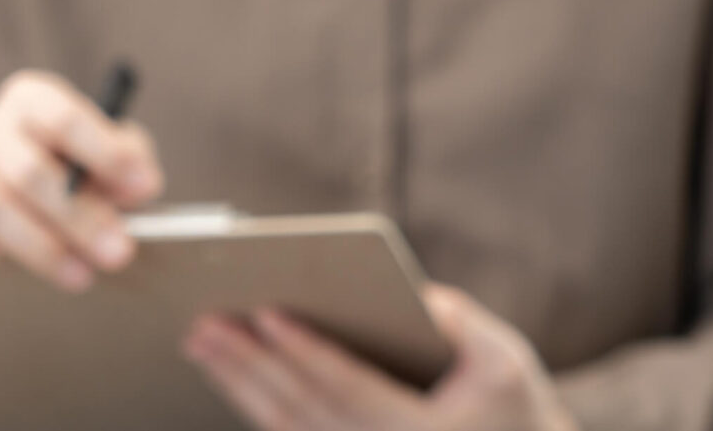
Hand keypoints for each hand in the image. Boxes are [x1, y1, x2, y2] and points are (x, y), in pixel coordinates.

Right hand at [0, 70, 162, 290]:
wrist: (49, 180)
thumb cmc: (87, 163)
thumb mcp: (120, 153)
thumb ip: (132, 161)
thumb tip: (139, 185)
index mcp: (32, 99)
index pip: (62, 118)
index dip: (104, 153)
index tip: (143, 187)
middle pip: (27, 170)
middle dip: (79, 217)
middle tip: (119, 251)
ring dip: (38, 245)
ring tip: (81, 274)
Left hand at [185, 284, 579, 430]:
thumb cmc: (510, 407)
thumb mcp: (506, 360)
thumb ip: (462, 324)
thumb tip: (410, 294)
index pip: (348, 389)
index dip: (307, 352)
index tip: (267, 313)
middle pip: (301, 409)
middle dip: (250, 364)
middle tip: (207, 323)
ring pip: (285, 427)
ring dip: (239, 384)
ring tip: (202, 341)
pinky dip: (255, 403)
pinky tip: (229, 373)